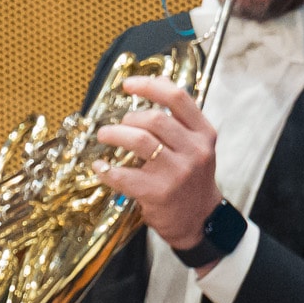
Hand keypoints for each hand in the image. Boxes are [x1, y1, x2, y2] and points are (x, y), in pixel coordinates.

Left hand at [91, 74, 222, 253]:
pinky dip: (106, 169)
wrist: (199, 218)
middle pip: (155, 119)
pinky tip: (99, 166)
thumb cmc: (191, 179)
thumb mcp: (195, 145)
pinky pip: (124, 175)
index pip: (178, 98)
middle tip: (116, 125)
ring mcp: (177, 172)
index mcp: (203, 133)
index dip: (150, 87)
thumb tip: (156, 84)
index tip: (128, 84)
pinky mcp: (158, 192)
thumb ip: (179, 119)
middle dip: (128, 118)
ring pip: (139, 141)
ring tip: (104, 136)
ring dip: (115, 135)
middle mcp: (194, 150)